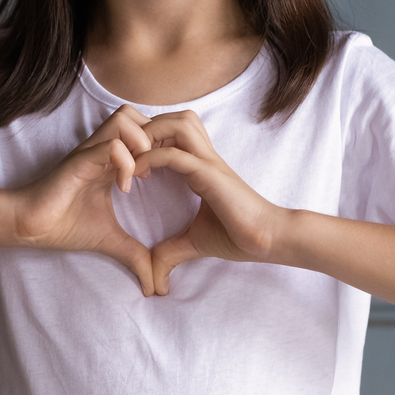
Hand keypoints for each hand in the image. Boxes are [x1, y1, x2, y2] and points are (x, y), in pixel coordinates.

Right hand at [9, 105, 155, 295]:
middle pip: (139, 115)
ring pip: (126, 120)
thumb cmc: (64, 225)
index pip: (147, 132)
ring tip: (142, 176)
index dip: (163, 148)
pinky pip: (111, 145)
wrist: (28, 226)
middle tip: (159, 170)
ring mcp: (90, 152)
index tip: (166, 178)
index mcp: (112, 161)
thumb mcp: (110, 241)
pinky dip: (125, 162)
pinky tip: (123, 188)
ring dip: (142, 144)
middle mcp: (103, 149)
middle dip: (157, 138)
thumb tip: (157, 287)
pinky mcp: (79, 161)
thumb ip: (136, 255)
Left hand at [135, 110, 285, 294]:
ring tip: (131, 160)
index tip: (128, 165)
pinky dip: (151, 158)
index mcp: (201, 165)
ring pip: (176, 124)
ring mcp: (208, 162)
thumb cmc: (238, 236)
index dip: (148, 140)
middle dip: (145, 129)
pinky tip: (137, 175)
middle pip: (173, 117)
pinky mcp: (209, 174)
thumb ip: (170, 251)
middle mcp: (204, 157)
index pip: (172, 132)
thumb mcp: (194, 243)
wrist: (268, 239)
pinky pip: (175, 154)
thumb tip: (153, 277)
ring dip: (149, 135)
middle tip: (127, 155)